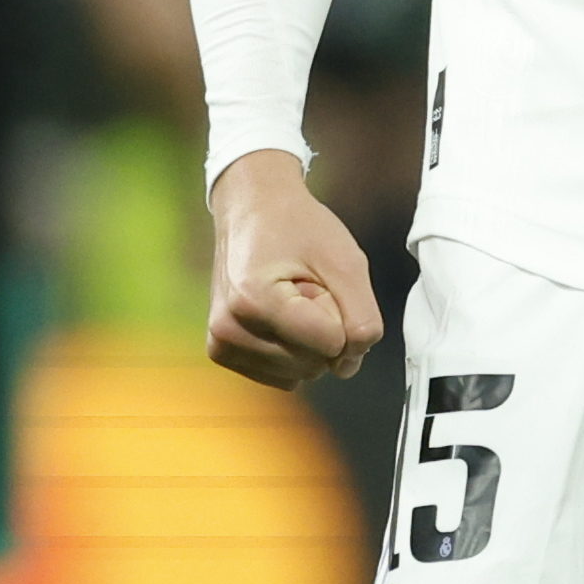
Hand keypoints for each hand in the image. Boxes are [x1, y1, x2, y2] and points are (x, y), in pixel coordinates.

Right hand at [207, 150, 381, 389]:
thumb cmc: (298, 226)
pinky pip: (282, 376)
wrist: (252, 208)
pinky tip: (280, 316)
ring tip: (292, 297)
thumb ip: (362, 315)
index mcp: (254, 300)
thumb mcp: (346, 259)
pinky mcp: (221, 352)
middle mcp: (228, 329)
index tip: (318, 278)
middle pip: (316, 363)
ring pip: (301, 374)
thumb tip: (349, 366)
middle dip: (326, 326)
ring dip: (310, 341)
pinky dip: (293, 352)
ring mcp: (221, 344)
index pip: (332, 343)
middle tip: (305, 284)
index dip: (340, 310)